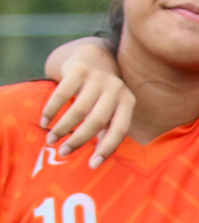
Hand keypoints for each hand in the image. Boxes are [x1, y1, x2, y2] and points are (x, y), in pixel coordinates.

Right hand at [43, 46, 134, 167]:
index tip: (92, 165)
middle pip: (97, 121)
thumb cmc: (102, 95)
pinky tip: (45, 121)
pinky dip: (52, 110)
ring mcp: (98, 78)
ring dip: (63, 128)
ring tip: (51, 139)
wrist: (93, 57)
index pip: (120, 130)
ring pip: (79, 109)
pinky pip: (62, 94)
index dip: (107, 149)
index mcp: (128, 102)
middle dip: (79, 140)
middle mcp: (116, 89)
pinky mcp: (79, 70)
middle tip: (63, 153)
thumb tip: (96, 160)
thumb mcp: (111, 110)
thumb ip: (107, 130)